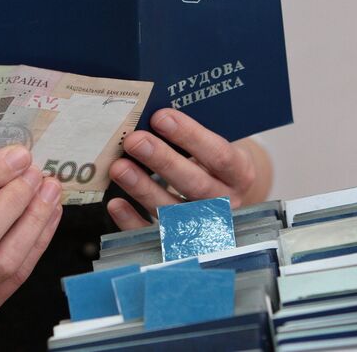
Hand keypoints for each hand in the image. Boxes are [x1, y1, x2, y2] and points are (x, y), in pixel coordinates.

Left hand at [106, 109, 272, 229]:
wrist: (225, 193)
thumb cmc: (212, 161)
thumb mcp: (215, 145)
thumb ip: (192, 137)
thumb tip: (152, 114)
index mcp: (240, 173)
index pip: (219, 155)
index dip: (190, 136)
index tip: (161, 116)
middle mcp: (227, 202)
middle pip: (196, 185)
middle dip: (163, 161)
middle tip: (135, 140)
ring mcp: (205, 225)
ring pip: (174, 211)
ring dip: (144, 189)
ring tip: (119, 167)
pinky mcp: (181, 242)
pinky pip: (155, 235)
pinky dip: (133, 222)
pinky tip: (116, 203)